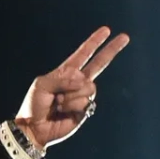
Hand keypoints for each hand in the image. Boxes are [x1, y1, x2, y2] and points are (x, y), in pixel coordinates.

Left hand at [14, 26, 129, 149]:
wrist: (34, 128)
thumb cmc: (34, 105)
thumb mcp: (42, 84)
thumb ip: (62, 78)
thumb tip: (83, 80)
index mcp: (66, 72)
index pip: (83, 54)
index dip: (94, 42)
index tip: (106, 30)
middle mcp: (77, 82)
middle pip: (99, 64)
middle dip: (111, 49)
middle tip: (125, 37)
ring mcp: (82, 96)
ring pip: (89, 86)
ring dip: (71, 95)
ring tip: (57, 103)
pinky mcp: (85, 110)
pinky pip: (85, 101)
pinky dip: (72, 105)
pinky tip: (63, 111)